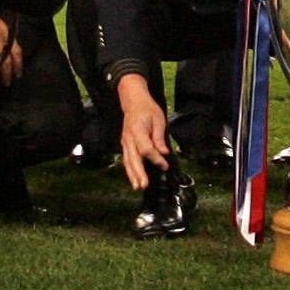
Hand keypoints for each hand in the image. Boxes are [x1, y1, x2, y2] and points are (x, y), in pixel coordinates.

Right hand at [116, 74, 168, 190]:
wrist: (133, 102)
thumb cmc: (147, 109)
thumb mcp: (158, 119)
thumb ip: (159, 137)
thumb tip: (164, 153)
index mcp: (138, 130)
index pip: (146, 149)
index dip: (155, 158)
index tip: (165, 165)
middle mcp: (129, 138)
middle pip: (134, 158)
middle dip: (139, 173)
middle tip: (144, 185)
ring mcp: (125, 142)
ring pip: (128, 161)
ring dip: (132, 175)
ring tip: (138, 187)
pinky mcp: (125, 145)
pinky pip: (126, 159)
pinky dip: (129, 170)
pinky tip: (134, 179)